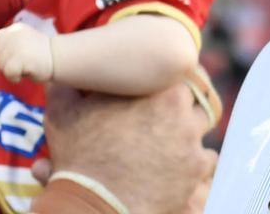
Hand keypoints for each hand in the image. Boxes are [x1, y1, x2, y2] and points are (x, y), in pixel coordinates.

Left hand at [0, 22, 53, 82]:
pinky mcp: (20, 57)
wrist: (59, 58)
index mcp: (14, 29)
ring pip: (1, 66)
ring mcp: (15, 45)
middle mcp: (13, 34)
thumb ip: (10, 44)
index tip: (13, 58)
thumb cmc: (41, 55)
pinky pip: (8, 73)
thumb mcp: (23, 42)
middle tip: (22, 65)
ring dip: (12, 72)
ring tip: (26, 68)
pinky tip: (26, 74)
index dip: (0, 54)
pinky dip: (15, 78)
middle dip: (6, 64)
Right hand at [38, 72, 218, 213]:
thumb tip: (63, 74)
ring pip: (202, 127)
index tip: (162, 80)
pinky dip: (195, 159)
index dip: (171, 74)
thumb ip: (66, 85)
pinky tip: (179, 161)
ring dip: (189, 128)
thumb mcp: (63, 113)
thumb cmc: (79, 156)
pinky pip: (207, 159)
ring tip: (171, 135)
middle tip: (166, 107)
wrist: (94, 203)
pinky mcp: (196, 171)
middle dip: (183, 100)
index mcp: (159, 90)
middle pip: (197, 96)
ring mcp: (192, 143)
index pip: (183, 69)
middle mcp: (183, 113)